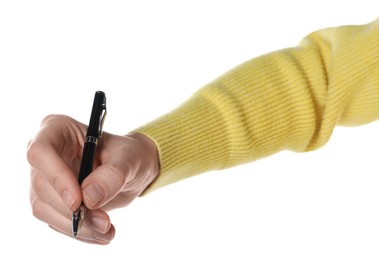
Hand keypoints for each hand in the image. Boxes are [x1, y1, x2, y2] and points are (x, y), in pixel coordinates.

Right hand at [27, 114, 158, 243]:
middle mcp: (45, 155)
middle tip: (104, 222)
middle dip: (72, 210)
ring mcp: (45, 179)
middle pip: (42, 185)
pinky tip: (101, 233)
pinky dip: (79, 231)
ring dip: (76, 226)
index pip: (40, 152)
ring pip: (44, 208)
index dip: (56, 177)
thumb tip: (89, 198)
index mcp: (58, 130)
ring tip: (107, 231)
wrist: (133, 171)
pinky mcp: (51, 201)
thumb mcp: (129, 159)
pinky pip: (56, 221)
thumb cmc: (129, 155)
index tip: (78, 201)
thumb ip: (113, 174)